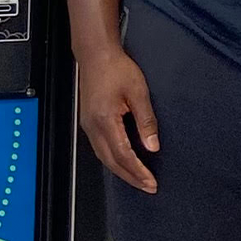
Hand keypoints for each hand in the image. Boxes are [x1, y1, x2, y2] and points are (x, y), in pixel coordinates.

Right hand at [78, 46, 158, 193]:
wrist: (95, 53)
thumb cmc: (115, 67)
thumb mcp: (138, 92)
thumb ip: (146, 121)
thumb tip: (152, 146)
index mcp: (105, 119)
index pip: (123, 154)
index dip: (137, 171)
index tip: (151, 181)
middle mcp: (93, 125)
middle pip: (111, 161)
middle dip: (130, 177)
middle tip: (147, 186)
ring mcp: (87, 124)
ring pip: (103, 156)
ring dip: (120, 170)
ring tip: (137, 178)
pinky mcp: (88, 120)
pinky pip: (99, 147)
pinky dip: (112, 159)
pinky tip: (122, 161)